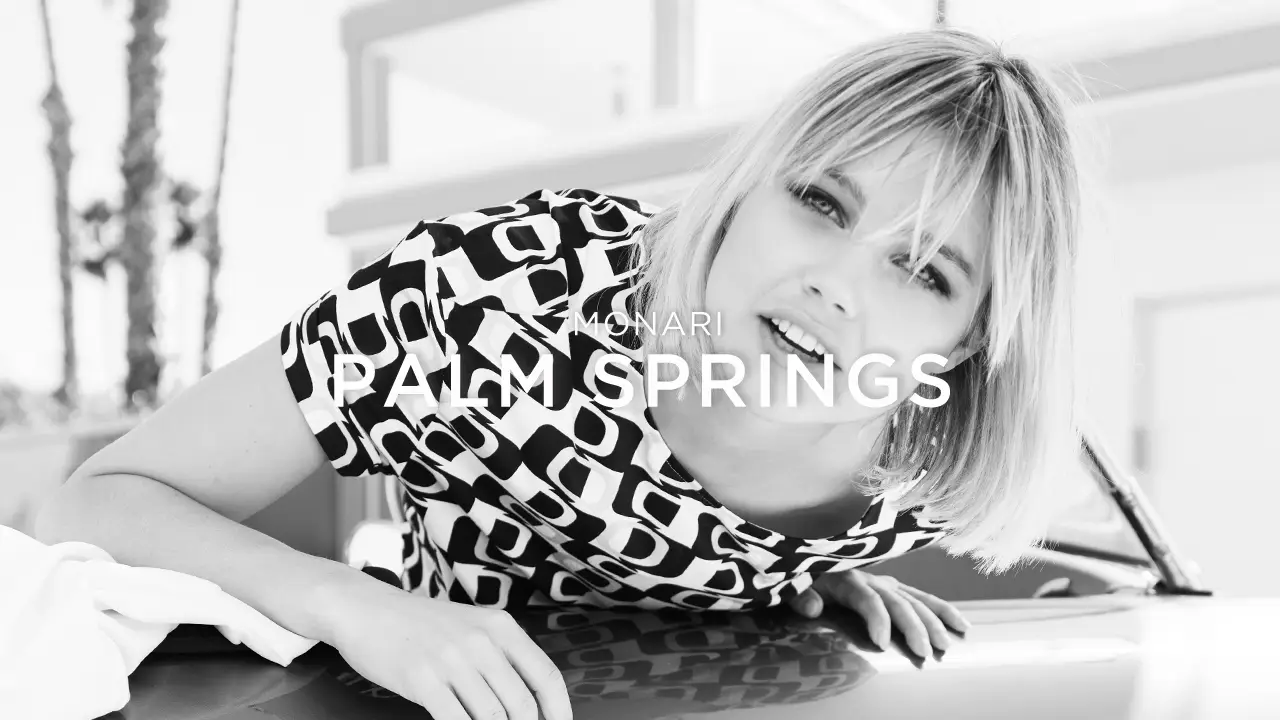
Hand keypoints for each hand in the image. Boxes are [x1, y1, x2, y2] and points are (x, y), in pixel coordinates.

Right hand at [319, 576, 572, 719]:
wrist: (366, 608)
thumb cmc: (420, 624)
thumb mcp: (471, 626)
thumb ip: (501, 656)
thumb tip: (531, 702)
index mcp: (501, 626)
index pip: (546, 676)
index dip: (560, 711)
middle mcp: (482, 640)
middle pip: (522, 704)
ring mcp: (452, 659)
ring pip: (492, 717)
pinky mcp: (422, 678)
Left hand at [786, 570, 969, 658]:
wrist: (808, 561)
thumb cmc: (802, 579)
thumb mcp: (793, 586)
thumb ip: (801, 596)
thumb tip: (811, 608)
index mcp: (847, 580)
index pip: (867, 599)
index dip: (877, 619)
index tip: (882, 644)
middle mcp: (872, 580)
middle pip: (898, 602)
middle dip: (913, 626)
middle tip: (924, 652)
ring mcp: (886, 584)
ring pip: (915, 600)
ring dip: (934, 621)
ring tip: (946, 644)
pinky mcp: (895, 589)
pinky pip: (922, 598)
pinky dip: (942, 610)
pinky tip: (961, 625)